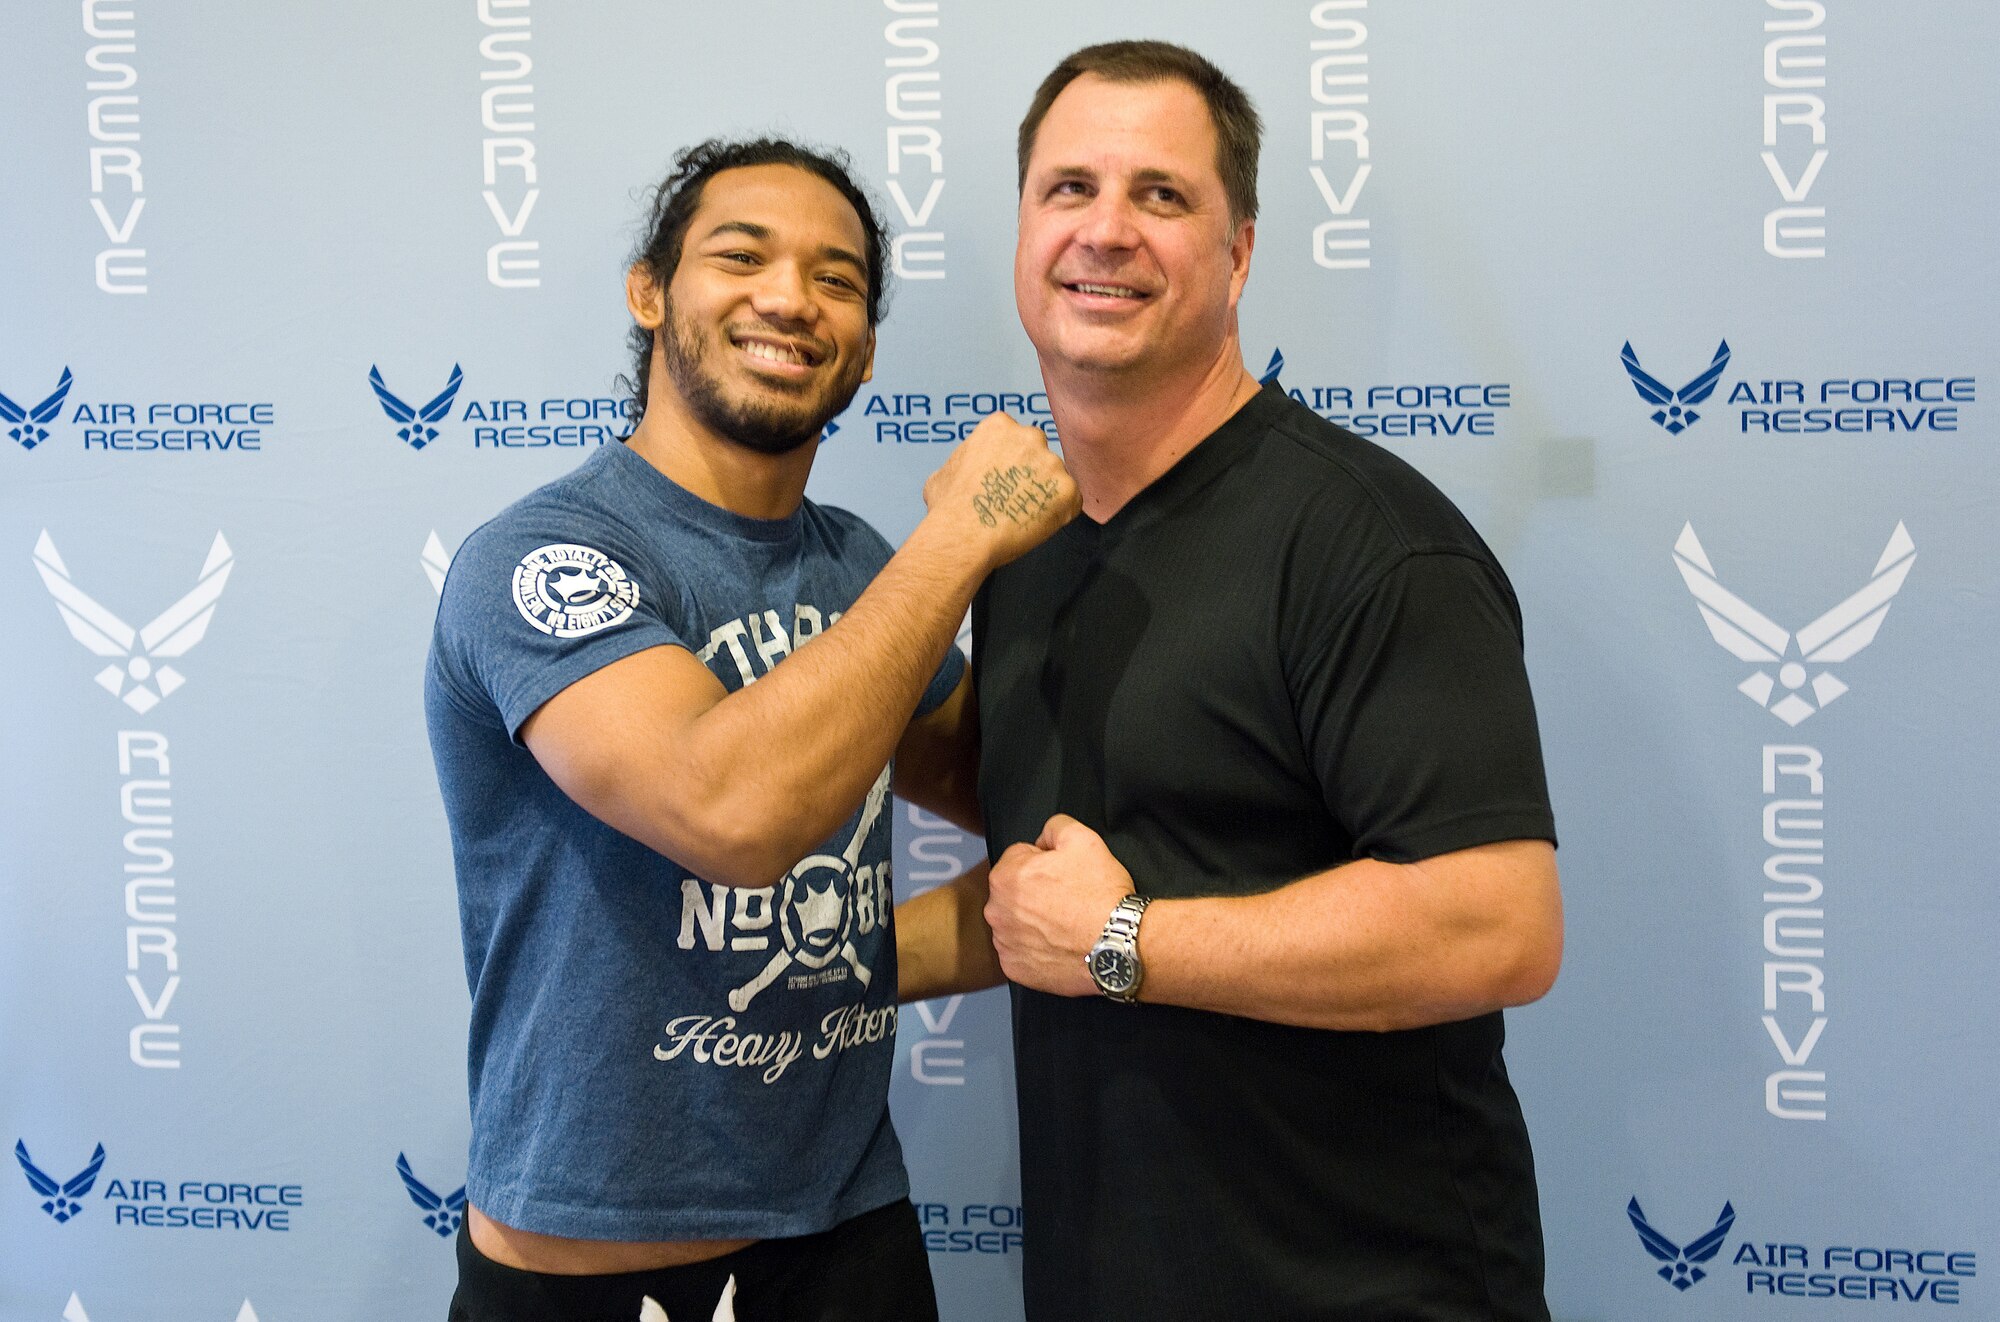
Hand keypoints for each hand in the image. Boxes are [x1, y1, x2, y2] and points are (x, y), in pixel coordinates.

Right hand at [920, 412, 1079, 570]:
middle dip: (1032, 474)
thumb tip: (963, 469)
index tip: (1004, 480)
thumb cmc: (949, 506)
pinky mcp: (1067, 489)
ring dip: (1045, 495)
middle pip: (1040, 454)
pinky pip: (1071, 502)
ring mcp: (1051, 462)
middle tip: (1016, 499)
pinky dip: (1059, 515)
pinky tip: (1037, 525)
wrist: (963, 534)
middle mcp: (1030, 436)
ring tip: (1022, 517)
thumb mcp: (943, 471)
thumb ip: (963, 462)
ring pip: (1056, 479)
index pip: (1016, 438)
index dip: (1011, 462)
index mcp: (1000, 425)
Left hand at [984, 814, 1133, 996]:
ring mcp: (1004, 944)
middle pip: (1013, 892)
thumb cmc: (1099, 891)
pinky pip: (1021, 953)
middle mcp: (995, 911)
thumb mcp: (1082, 838)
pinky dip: (1036, 950)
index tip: (1065, 875)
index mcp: (1004, 876)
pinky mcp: (1016, 970)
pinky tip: (1059, 946)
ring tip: (1065, 924)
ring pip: (1016, 923)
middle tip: (1067, 899)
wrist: (1118, 944)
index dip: (1045, 862)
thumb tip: (1043, 839)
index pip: (1019, 858)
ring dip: (1034, 922)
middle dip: (1035, 892)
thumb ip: (1054, 826)